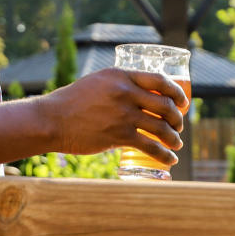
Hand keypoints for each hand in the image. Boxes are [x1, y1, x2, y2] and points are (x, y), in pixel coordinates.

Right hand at [33, 67, 186, 166]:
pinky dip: (164, 155)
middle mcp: (124, 92)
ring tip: (176, 144)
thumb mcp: (97, 83)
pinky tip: (169, 159)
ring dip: (174, 138)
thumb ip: (118, 86)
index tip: (182, 102)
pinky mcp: (118, 135)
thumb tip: (140, 96)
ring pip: (161, 127)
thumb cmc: (72, 102)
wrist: (51, 120)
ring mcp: (122, 114)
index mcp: (120, 75)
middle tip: (178, 126)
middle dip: (178, 118)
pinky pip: (150, 146)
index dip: (177, 92)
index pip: (159, 80)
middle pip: (165, 105)